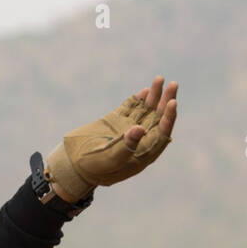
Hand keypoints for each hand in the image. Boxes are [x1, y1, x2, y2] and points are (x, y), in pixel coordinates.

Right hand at [46, 76, 177, 201]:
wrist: (73, 164)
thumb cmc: (92, 167)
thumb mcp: (109, 159)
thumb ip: (125, 146)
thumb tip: (140, 129)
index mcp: (142, 154)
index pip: (161, 134)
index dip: (169, 118)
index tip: (172, 102)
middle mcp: (138, 141)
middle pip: (157, 119)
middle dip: (165, 102)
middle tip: (173, 85)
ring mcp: (127, 130)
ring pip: (145, 111)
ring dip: (154, 96)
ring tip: (159, 79)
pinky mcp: (115, 122)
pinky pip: (131, 109)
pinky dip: (138, 100)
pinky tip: (146, 91)